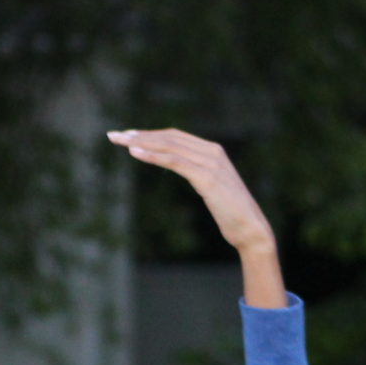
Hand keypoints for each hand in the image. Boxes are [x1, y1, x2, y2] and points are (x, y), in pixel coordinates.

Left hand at [106, 127, 283, 306]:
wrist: (250, 229)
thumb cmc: (231, 214)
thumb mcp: (211, 188)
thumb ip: (197, 174)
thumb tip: (180, 169)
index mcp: (213, 151)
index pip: (175, 136)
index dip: (150, 135)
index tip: (128, 136)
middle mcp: (212, 152)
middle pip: (169, 137)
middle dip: (140, 135)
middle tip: (114, 135)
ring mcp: (210, 163)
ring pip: (169, 146)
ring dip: (142, 142)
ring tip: (121, 142)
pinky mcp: (207, 178)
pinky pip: (175, 161)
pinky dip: (153, 155)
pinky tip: (135, 153)